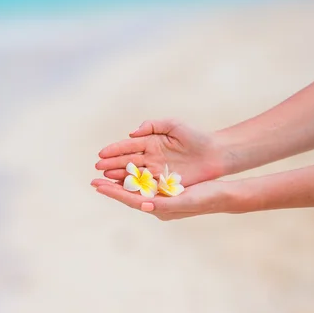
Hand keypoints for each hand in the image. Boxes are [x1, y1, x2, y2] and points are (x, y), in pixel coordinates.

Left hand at [90, 178, 228, 220]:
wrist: (224, 195)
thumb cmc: (207, 198)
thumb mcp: (187, 200)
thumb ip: (165, 203)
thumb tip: (143, 204)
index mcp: (159, 209)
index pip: (131, 200)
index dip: (113, 192)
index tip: (97, 185)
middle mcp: (157, 205)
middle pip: (129, 195)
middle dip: (111, 187)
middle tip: (93, 180)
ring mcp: (161, 198)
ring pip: (135, 189)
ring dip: (120, 182)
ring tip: (104, 175)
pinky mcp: (166, 190)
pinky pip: (145, 183)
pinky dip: (133, 177)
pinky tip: (126, 171)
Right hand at [95, 119, 224, 186]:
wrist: (215, 154)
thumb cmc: (195, 137)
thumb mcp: (173, 125)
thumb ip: (152, 125)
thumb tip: (132, 132)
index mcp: (150, 142)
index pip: (128, 147)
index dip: (114, 150)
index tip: (101, 153)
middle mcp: (150, 157)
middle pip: (127, 161)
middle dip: (111, 164)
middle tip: (98, 168)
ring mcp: (156, 170)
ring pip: (133, 174)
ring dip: (119, 176)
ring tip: (105, 177)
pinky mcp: (164, 182)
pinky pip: (146, 184)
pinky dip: (134, 186)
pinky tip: (123, 187)